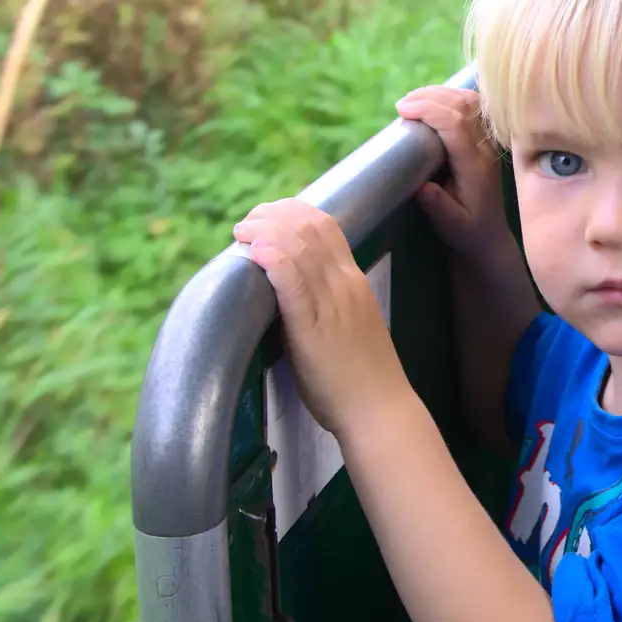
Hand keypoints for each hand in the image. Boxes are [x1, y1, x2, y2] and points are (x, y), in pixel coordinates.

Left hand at [232, 199, 412, 438]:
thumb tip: (292, 289)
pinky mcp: (314, 329)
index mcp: (354, 281)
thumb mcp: (350, 324)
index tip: (267, 215)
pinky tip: (254, 250)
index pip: (326, 227)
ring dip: (265, 230)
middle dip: (272, 215)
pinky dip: (273, 259)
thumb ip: (327, 301)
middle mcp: (345, 284)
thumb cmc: (361, 376)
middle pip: (310, 228)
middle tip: (247, 221)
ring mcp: (332, 305)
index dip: (293, 211)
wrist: (379, 409)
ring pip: (299, 248)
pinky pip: (293, 283)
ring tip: (242, 231)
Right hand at [396, 86, 513, 262]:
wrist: (490, 235)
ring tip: (413, 100)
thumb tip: (423, 188)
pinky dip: (452, 96)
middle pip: (463, 106)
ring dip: (441, 93)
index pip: (456, 125)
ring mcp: (489, 141)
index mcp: (476, 167)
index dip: (429, 110)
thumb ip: (439, 207)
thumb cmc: (467, 231)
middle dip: (430, 97)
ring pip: (471, 101)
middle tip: (402, 105)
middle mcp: (486, 148)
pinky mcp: (487, 138)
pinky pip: (475, 106)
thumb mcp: (452, 226)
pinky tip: (434, 101)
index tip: (403, 111)